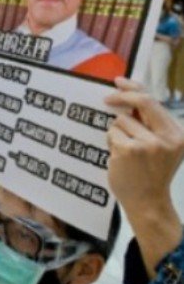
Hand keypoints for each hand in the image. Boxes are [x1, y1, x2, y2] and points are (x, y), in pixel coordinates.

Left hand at [105, 78, 183, 213]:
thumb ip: (150, 124)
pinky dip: (111, 143)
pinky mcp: (129, 150)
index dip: (134, 88)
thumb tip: (128, 96)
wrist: (148, 202)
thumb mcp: (162, 146)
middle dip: (121, 96)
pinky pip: (111, 133)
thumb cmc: (151, 173)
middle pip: (141, 102)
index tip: (119, 82)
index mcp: (177, 134)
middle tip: (107, 98)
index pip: (154, 101)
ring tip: (126, 152)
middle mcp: (167, 137)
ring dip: (117, 133)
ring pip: (120, 121)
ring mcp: (148, 143)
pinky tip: (119, 158)